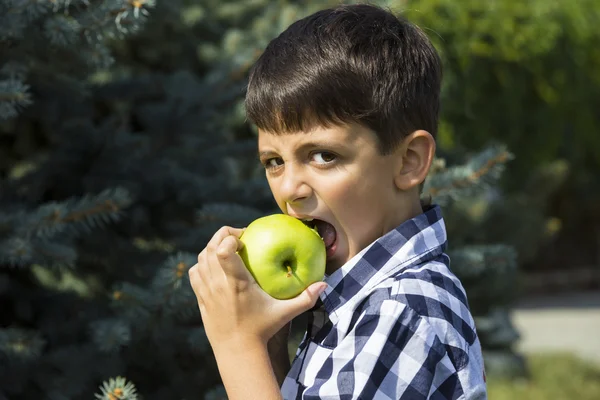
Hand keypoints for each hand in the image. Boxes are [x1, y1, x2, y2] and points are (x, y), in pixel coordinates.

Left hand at [188, 226, 326, 349]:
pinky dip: (203, 263)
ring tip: (228, 249)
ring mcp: (206, 291)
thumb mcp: (285, 313)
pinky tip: (217, 266)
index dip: (230, 237)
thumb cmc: (263, 330)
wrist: (237, 351)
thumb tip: (324, 284)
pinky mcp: (200, 298)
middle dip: (222, 235)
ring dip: (212, 247)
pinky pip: (195, 272)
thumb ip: (305, 298)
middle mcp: (217, 284)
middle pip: (209, 247)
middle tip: (239, 237)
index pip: (223, 250)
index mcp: (236, 283)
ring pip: (201, 258)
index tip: (245, 238)